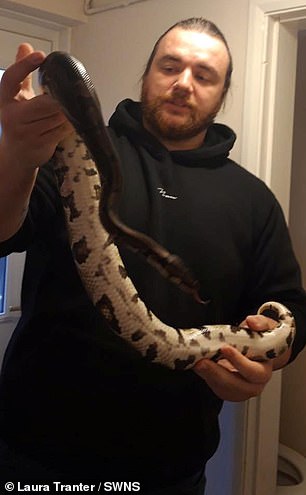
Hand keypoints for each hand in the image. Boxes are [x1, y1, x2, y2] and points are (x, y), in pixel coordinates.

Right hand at [0, 43, 72, 168]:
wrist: (16, 155)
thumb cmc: (19, 122)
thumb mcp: (16, 97)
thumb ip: (22, 74)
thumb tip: (26, 47)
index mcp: (5, 101)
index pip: (11, 80)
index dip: (24, 65)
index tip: (40, 55)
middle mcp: (13, 117)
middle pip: (43, 102)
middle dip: (58, 98)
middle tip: (68, 92)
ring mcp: (26, 133)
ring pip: (56, 117)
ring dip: (67, 112)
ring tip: (70, 107)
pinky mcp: (39, 145)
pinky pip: (61, 130)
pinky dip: (69, 124)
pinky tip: (70, 120)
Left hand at [193, 314, 278, 401]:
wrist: (254, 350)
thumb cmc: (258, 340)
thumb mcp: (263, 328)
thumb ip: (260, 323)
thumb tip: (252, 322)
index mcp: (264, 371)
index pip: (254, 372)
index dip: (239, 361)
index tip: (225, 348)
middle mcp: (253, 385)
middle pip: (237, 386)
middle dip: (217, 374)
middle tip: (202, 362)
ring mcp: (238, 390)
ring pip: (223, 389)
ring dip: (208, 376)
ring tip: (197, 364)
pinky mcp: (225, 390)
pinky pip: (215, 387)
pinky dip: (205, 376)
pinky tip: (198, 366)